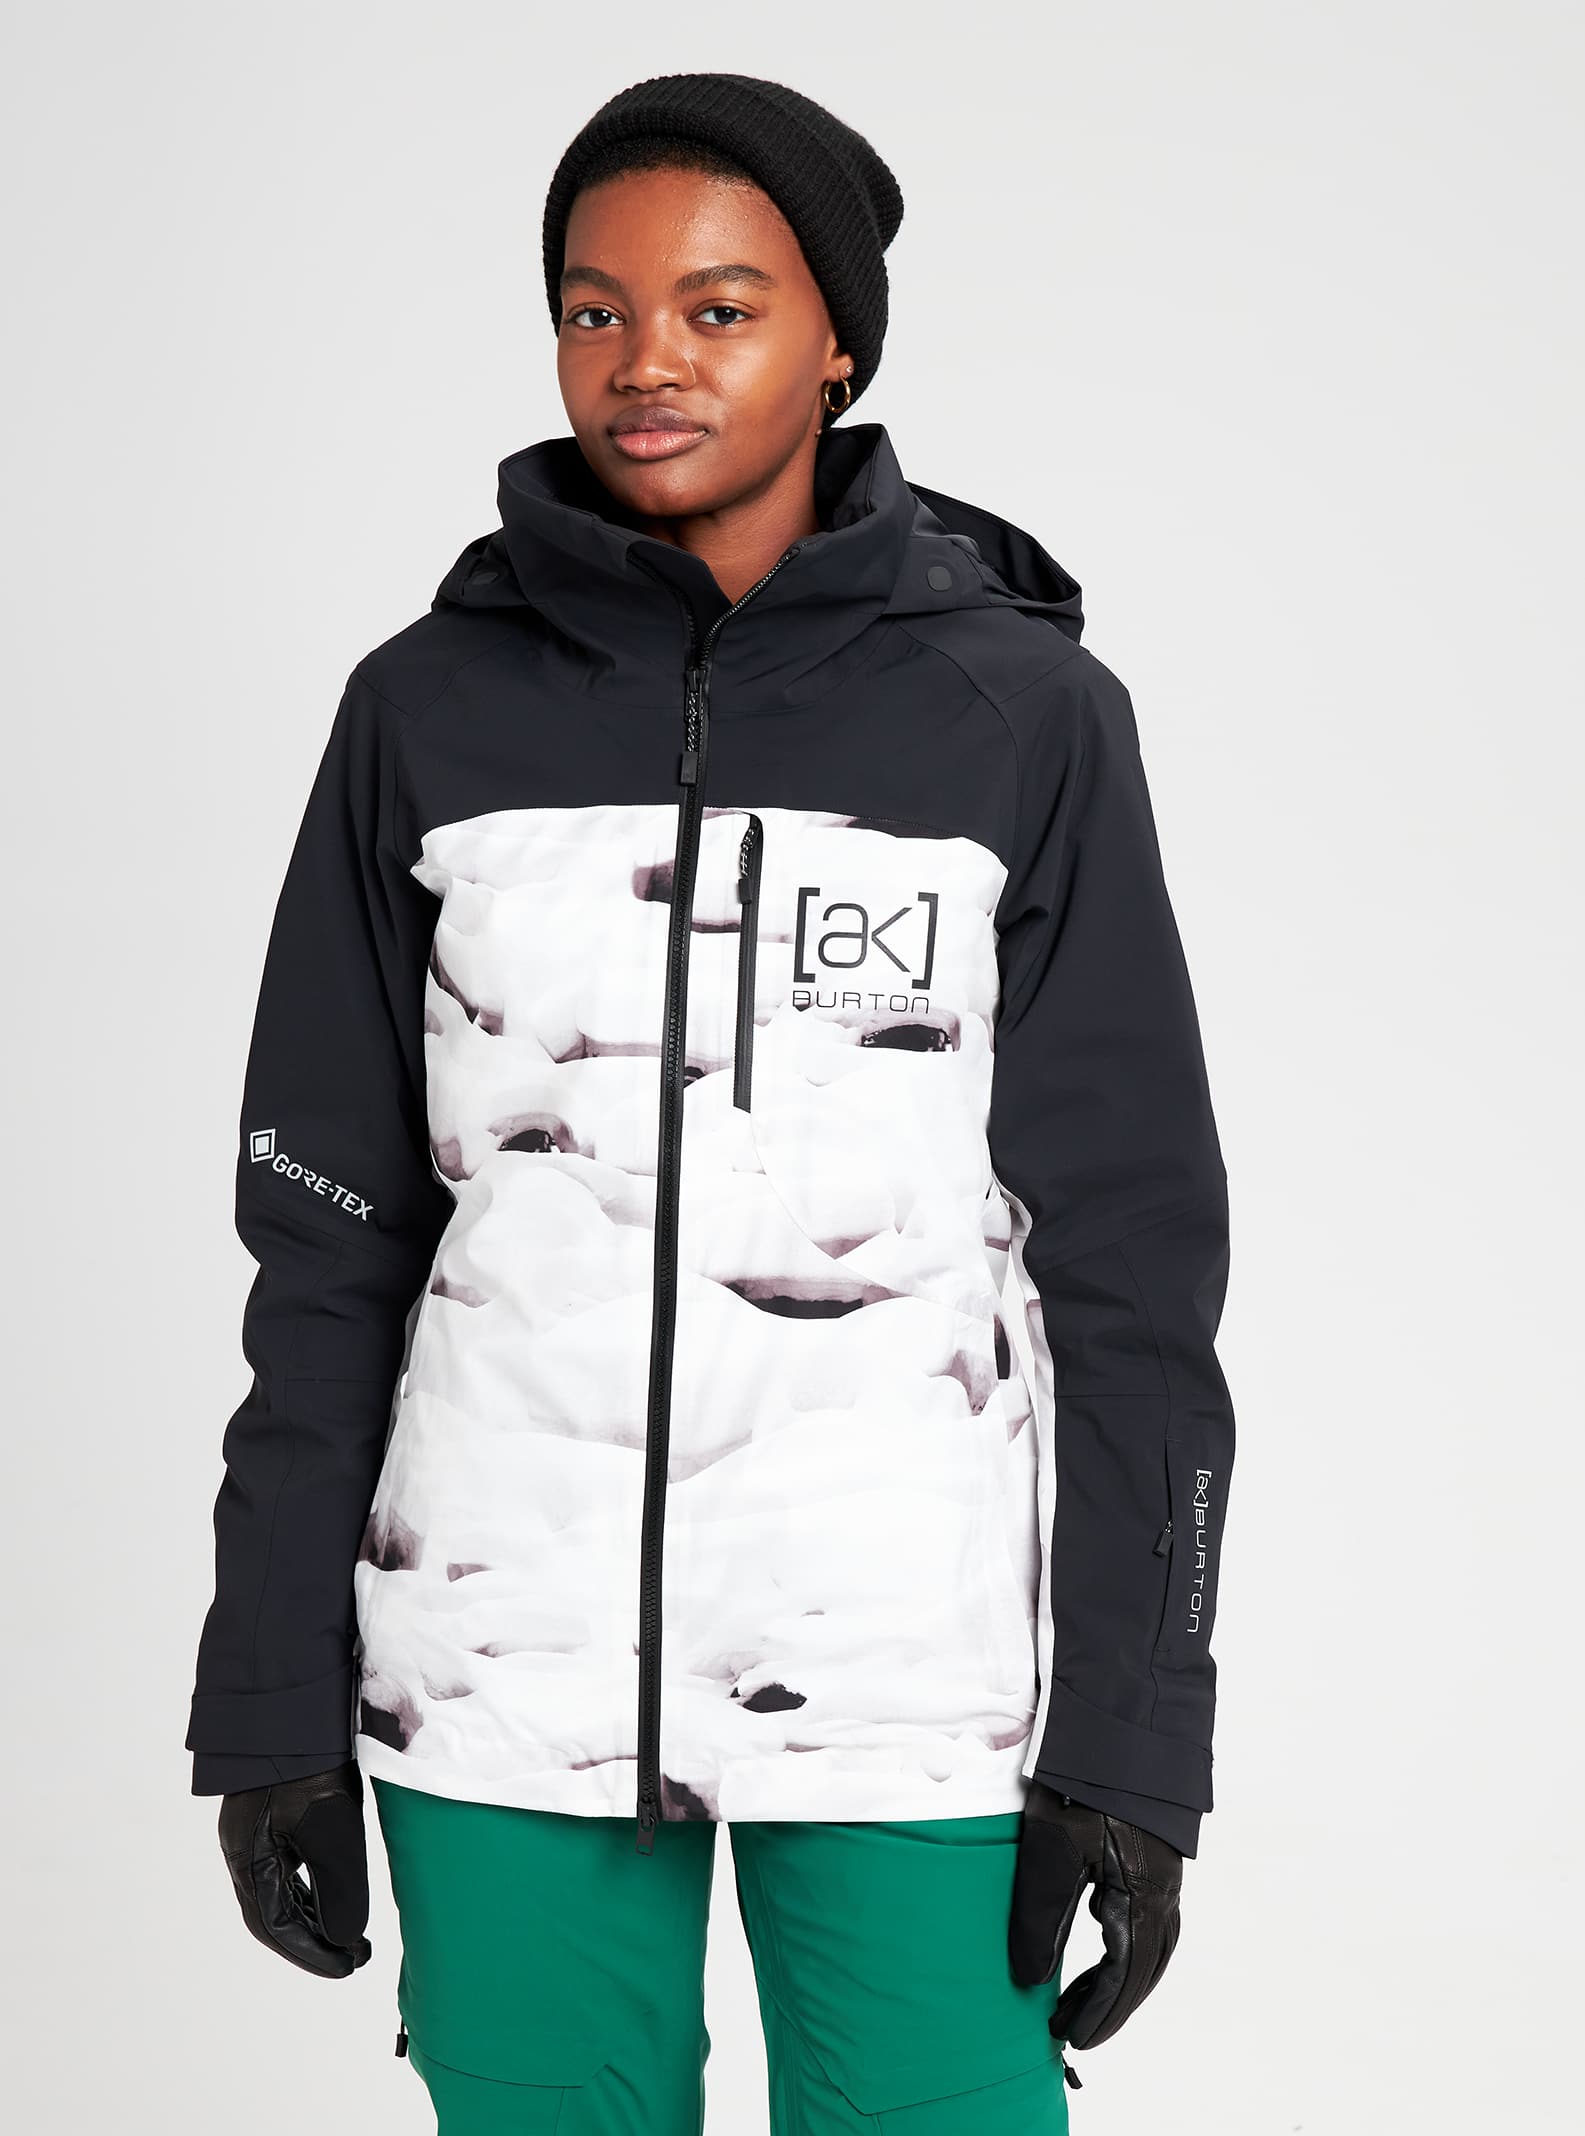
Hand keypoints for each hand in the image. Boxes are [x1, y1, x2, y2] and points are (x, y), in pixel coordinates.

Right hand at [218, 1762, 371, 1978]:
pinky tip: (332, 1891)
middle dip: (312, 1940)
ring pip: (280, 1888)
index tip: (348, 1968)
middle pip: (272, 1912)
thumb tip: (344, 1938)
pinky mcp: (273, 1807)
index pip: (275, 1925)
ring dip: (312, 1914)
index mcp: (249, 1856)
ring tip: (350, 1933)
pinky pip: (287, 1864)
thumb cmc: (309, 1764)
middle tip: (354, 1957)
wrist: (293, 1700)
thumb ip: (338, 1888)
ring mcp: (256, 1826)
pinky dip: (308, 1886)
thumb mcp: (332, 1828)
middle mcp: (245, 1846)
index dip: (312, 1954)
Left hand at [1008, 1782, 1181, 2048]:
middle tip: (1071, 2031)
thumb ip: (1039, 1921)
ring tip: (1083, 2000)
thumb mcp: (1048, 1852)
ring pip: (1153, 1946)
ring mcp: (1162, 1871)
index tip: (1071, 2038)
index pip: (1124, 1973)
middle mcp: (1162, 1890)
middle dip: (1109, 2005)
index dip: (1098, 2011)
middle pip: (1143, 1967)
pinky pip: (1153, 1918)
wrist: (1115, 1724)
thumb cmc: (1080, 1786)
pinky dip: (1131, 1945)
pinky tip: (1105, 1939)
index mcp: (1141, 1896)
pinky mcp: (1153, 1852)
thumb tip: (1031, 1982)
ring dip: (1122, 1979)